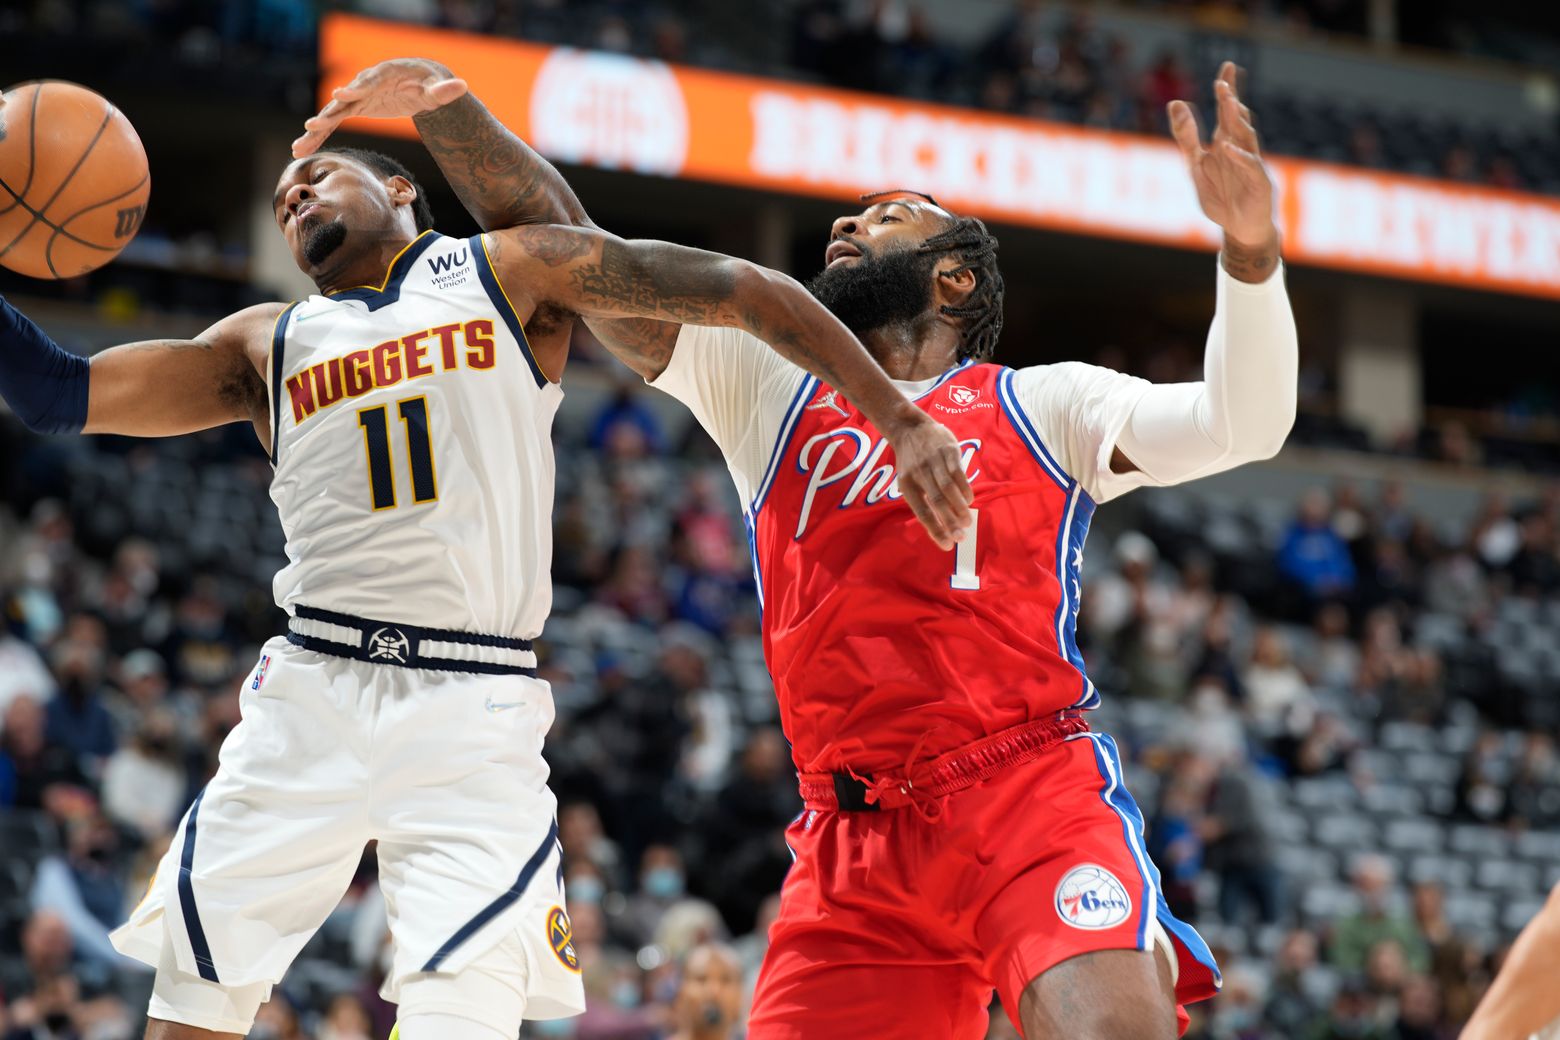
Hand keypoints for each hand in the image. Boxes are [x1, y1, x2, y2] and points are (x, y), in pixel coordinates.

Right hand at [293, 58, 467, 157]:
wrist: (420, 81)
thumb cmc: (430, 82)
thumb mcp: (438, 87)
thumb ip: (445, 90)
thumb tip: (461, 87)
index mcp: (384, 75)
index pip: (368, 81)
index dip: (355, 88)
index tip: (341, 95)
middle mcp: (365, 84)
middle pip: (344, 99)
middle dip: (328, 113)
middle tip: (312, 125)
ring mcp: (358, 96)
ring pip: (333, 113)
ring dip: (316, 131)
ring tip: (298, 147)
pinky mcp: (356, 107)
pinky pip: (335, 122)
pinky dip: (319, 135)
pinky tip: (301, 149)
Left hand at [888, 409, 973, 550]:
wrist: (910, 427)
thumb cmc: (912, 461)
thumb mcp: (909, 480)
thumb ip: (923, 500)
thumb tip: (940, 526)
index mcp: (907, 485)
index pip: (921, 512)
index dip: (935, 529)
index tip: (947, 545)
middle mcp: (920, 474)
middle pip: (937, 502)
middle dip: (950, 522)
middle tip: (961, 538)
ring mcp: (934, 461)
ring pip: (948, 488)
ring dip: (960, 507)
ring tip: (967, 522)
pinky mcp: (947, 451)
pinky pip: (958, 473)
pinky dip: (964, 489)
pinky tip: (969, 500)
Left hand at [1168, 61, 1276, 250]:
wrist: (1239, 228)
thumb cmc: (1221, 196)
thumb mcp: (1195, 165)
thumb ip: (1186, 137)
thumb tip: (1175, 102)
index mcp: (1225, 142)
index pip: (1226, 111)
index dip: (1228, 89)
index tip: (1226, 66)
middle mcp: (1240, 148)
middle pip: (1236, 120)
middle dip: (1229, 101)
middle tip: (1222, 82)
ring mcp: (1250, 163)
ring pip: (1246, 138)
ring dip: (1237, 122)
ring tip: (1228, 104)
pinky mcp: (1258, 182)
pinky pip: (1249, 166)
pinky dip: (1239, 157)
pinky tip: (1227, 148)